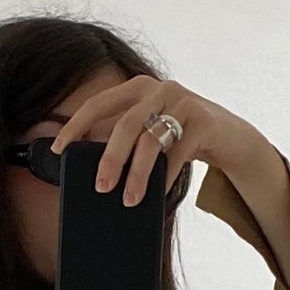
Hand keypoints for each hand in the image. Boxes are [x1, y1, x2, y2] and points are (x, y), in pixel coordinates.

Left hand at [49, 74, 255, 207]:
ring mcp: (182, 102)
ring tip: (129, 200)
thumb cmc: (182, 138)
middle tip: (100, 187)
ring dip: (137, 175)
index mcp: (137, 88)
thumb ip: (127, 139)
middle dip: (110, 159)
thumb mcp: (151, 133)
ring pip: (150, 141)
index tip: (58, 149)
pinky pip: (178, 154)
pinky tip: (158, 195)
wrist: (230, 137)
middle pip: (125, 125)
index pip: (99, 103)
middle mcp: (158, 89)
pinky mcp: (203, 121)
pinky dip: (165, 178)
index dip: (76, 126)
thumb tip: (92, 170)